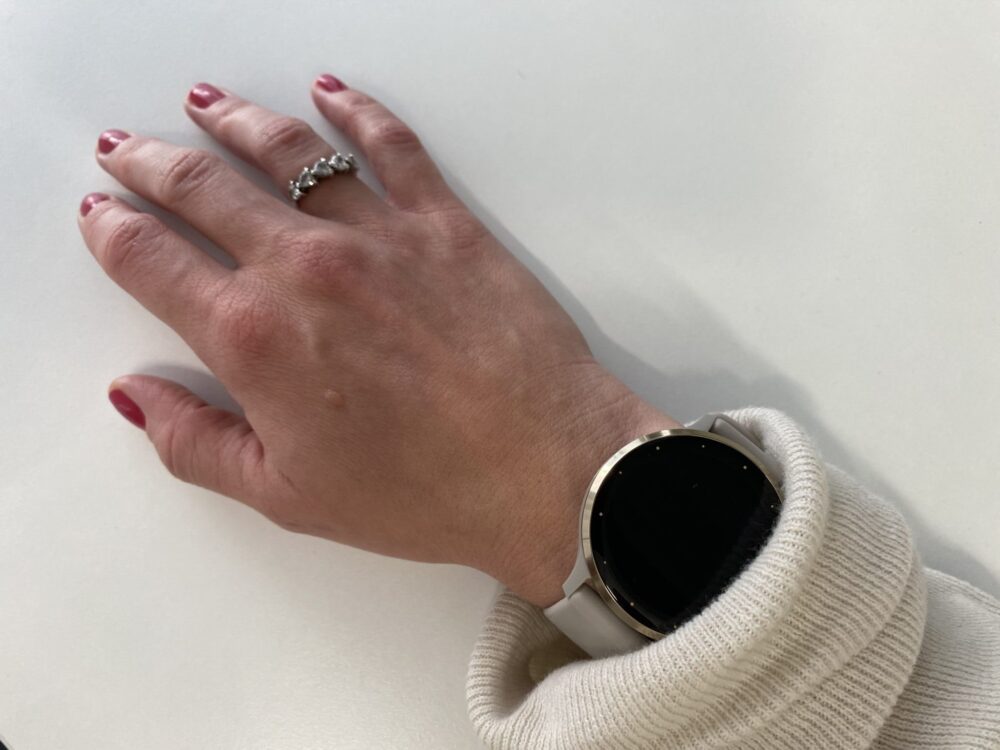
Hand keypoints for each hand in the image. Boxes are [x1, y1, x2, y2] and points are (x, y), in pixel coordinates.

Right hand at [78, 77, 679, 606]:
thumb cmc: (424, 493)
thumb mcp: (288, 496)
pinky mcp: (444, 220)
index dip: (112, 230)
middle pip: (202, 187)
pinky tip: (329, 91)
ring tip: (201, 102)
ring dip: (232, 119)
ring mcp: (378, 233)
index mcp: (254, 338)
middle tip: (126, 149)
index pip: (151, 260)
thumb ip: (197, 443)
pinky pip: (390, 143)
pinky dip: (354, 109)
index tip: (99, 214)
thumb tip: (137, 397)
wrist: (545, 471)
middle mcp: (305, 268)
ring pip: (286, 150)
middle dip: (150, 161)